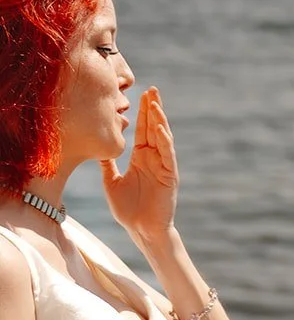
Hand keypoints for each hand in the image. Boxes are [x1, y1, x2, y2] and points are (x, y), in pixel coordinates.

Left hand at [101, 87, 178, 241]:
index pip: (142, 130)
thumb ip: (107, 164)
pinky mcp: (170, 175)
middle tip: (151, 89)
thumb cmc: (128, 210)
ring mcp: (163, 165)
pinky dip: (164, 140)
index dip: (141, 113)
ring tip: (155, 103)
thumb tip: (97, 149)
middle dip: (152, 109)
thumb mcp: (111, 181)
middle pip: (153, 128)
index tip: (139, 94)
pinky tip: (159, 127)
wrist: (141, 230)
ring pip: (162, 137)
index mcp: (140, 158)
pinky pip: (167, 154)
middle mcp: (153, 158)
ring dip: (159, 120)